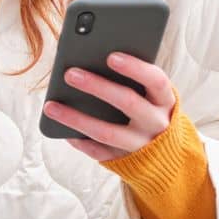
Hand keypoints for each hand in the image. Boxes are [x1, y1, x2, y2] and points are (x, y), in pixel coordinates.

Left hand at [43, 51, 175, 161]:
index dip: (135, 68)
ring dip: (76, 118)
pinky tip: (63, 132)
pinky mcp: (127, 161)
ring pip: (107, 132)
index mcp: (166, 100)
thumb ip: (133, 78)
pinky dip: (81, 142)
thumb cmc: (150, 108)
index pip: (156, 80)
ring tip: (51, 106)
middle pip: (128, 103)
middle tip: (70, 74)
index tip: (111, 56)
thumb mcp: (151, 94)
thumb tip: (92, 56)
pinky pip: (100, 153)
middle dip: (97, 87)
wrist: (168, 154)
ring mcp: (142, 145)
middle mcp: (157, 123)